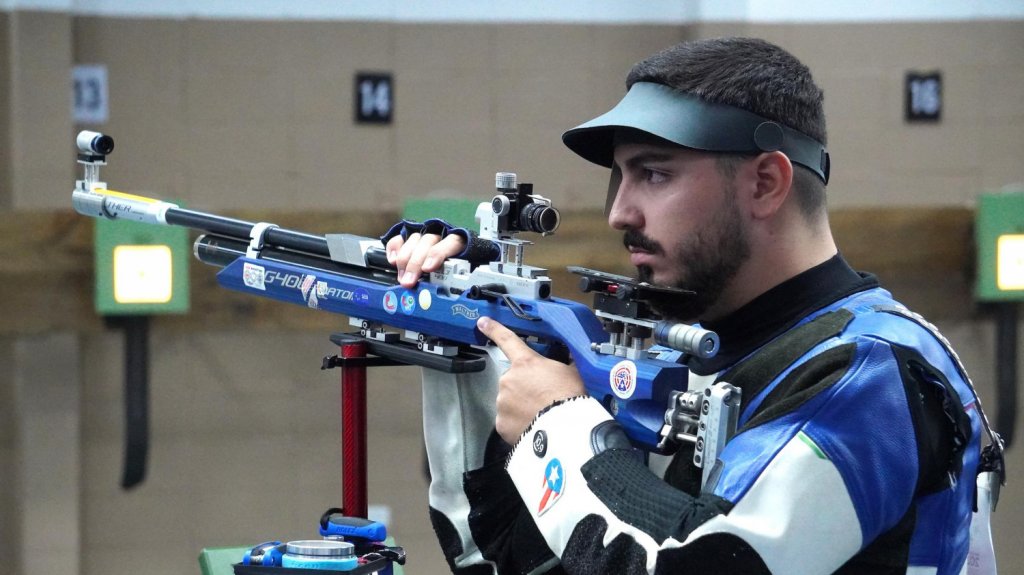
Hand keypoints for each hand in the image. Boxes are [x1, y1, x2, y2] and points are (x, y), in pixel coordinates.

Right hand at [386, 232, 464, 287]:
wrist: (447, 262)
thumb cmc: (452, 271)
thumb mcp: (456, 276)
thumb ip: (452, 281)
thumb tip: (444, 297)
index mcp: (458, 243)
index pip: (451, 242)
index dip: (437, 254)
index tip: (427, 269)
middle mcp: (440, 236)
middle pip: (427, 242)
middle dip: (415, 263)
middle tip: (408, 282)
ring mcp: (423, 236)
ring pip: (413, 240)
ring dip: (404, 260)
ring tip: (402, 278)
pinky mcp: (408, 238)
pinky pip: (399, 239)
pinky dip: (394, 248)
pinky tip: (392, 261)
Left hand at [477, 316, 584, 443]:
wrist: (565, 428)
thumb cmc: (570, 397)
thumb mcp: (571, 372)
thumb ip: (562, 364)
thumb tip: (569, 359)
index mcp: (525, 363)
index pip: (507, 340)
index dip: (494, 329)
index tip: (482, 322)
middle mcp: (508, 379)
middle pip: (513, 380)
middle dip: (524, 387)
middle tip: (542, 398)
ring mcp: (502, 402)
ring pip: (509, 401)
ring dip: (520, 406)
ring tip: (540, 414)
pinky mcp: (501, 424)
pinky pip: (508, 420)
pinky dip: (517, 423)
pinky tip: (532, 425)